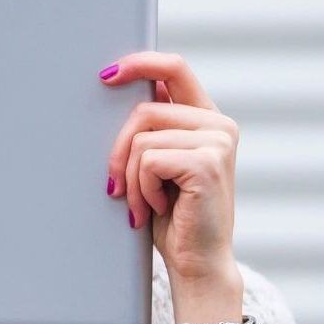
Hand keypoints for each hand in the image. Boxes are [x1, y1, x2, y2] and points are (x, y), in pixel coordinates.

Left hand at [102, 52, 242, 323]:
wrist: (196, 260)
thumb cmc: (170, 215)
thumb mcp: (155, 164)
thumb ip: (148, 130)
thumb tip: (110, 92)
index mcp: (205, 118)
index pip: (174, 68)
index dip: (139, 63)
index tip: (106, 75)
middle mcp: (217, 124)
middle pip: (142, 111)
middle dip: (117, 152)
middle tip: (115, 187)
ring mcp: (217, 142)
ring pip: (140, 140)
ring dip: (128, 179)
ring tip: (141, 204)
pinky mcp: (208, 162)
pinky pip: (147, 161)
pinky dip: (140, 189)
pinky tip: (156, 208)